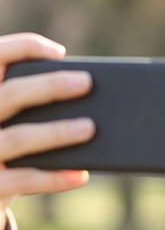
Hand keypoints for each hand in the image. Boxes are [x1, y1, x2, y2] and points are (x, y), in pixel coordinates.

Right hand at [0, 34, 94, 229]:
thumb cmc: (13, 149)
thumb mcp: (16, 121)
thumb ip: (37, 107)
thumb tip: (88, 96)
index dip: (23, 49)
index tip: (59, 53)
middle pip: (9, 95)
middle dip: (48, 87)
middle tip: (86, 83)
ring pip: (18, 137)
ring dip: (56, 132)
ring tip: (90, 128)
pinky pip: (22, 180)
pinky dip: (53, 178)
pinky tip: (80, 175)